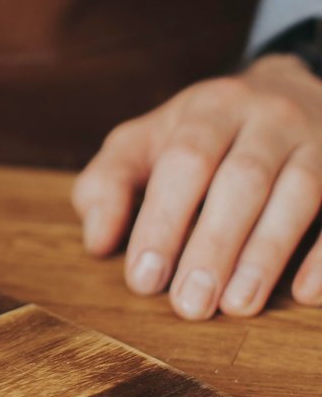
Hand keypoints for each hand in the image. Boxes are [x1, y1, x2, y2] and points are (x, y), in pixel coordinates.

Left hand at [72, 55, 321, 318]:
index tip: (144, 278)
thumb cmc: (199, 135)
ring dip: (266, 254)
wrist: (289, 90)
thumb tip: (97, 240)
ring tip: (237, 306)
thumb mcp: (145, 143)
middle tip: (189, 305)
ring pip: (300, 193)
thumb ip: (109, 184)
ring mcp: (318, 139)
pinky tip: (304, 294)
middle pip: (241, 179)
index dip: (163, 221)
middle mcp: (266, 117)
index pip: (184, 161)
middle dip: (213, 245)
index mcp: (208, 108)